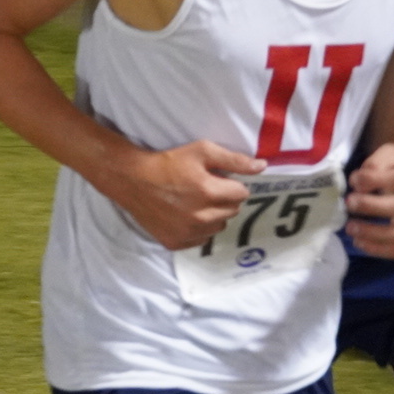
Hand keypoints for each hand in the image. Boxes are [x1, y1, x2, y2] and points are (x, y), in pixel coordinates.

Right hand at [100, 141, 266, 251]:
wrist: (131, 180)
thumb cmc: (167, 162)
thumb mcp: (200, 151)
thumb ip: (233, 159)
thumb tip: (262, 167)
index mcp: (208, 192)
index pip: (242, 194)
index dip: (231, 185)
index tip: (218, 180)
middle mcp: (200, 216)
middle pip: (232, 211)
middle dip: (223, 200)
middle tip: (205, 190)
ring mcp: (187, 232)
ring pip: (218, 227)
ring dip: (213, 216)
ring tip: (195, 203)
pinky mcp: (175, 242)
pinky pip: (201, 239)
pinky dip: (198, 229)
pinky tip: (184, 216)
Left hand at [345, 143, 393, 258]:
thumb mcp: (390, 156)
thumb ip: (376, 163)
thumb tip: (359, 182)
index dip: (376, 180)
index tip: (355, 181)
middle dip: (371, 206)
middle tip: (349, 203)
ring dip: (371, 232)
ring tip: (350, 227)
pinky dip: (377, 249)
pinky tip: (359, 242)